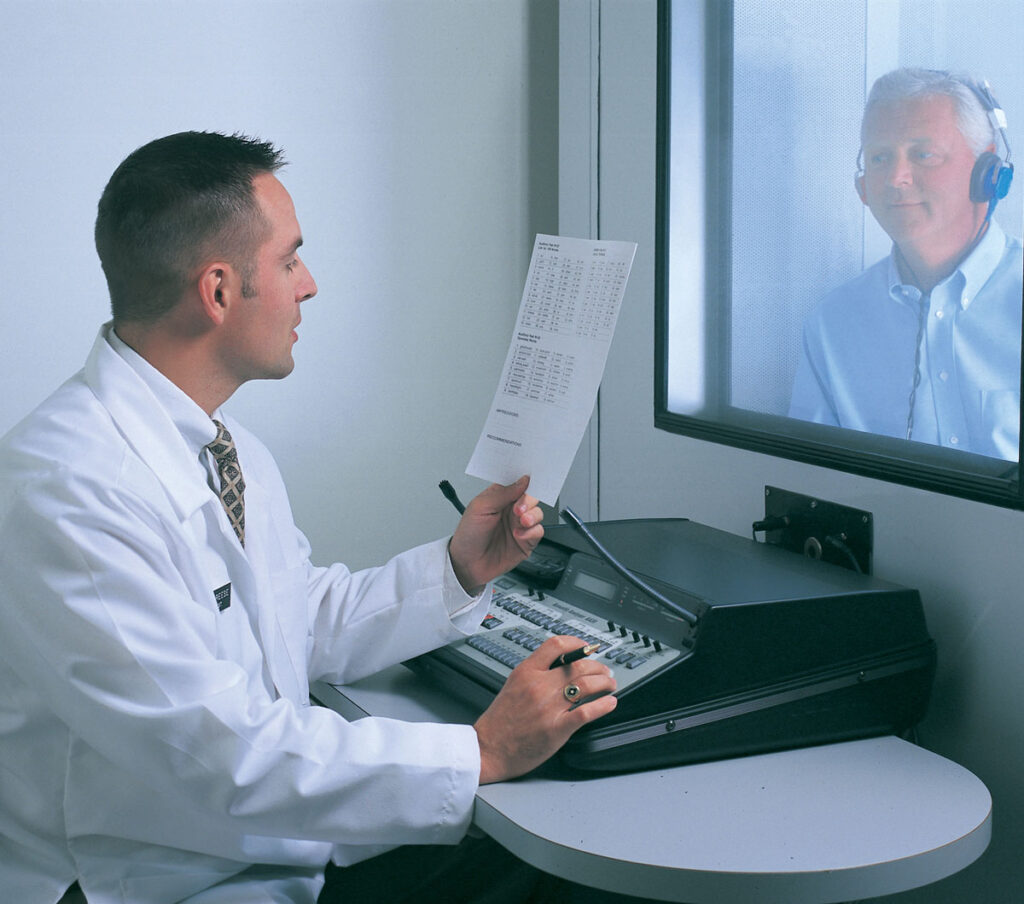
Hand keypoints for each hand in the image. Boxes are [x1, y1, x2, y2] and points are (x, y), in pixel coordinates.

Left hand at [448, 476, 543, 593]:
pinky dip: (531, 532)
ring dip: (532, 516)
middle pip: (532, 497)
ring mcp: (519, 525)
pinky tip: (518, 536)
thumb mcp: (480, 507)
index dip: (525, 482)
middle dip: (529, 501)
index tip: (530, 482)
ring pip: (538, 513)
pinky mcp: (526, 541)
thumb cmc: (468, 535)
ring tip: (521, 521)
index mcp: (500, 497)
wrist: (468, 564)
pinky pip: (538, 531)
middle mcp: (511, 510)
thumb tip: (522, 481)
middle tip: (518, 509)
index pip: (518, 484)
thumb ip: (503, 493)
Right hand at [473, 635, 617, 783]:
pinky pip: (586, 712)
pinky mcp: (556, 729)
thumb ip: (535, 672)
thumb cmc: (500, 721)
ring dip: (604, 683)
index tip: (587, 647)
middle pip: (578, 665)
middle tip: (604, 670)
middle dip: (598, 666)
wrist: (488, 749)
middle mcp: (538, 686)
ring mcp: (548, 707)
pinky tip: (610, 703)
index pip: (556, 645)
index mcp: (526, 672)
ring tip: (610, 685)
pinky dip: (603, 706)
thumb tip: (560, 665)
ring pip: (586, 685)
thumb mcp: (513, 684)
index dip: (578, 643)